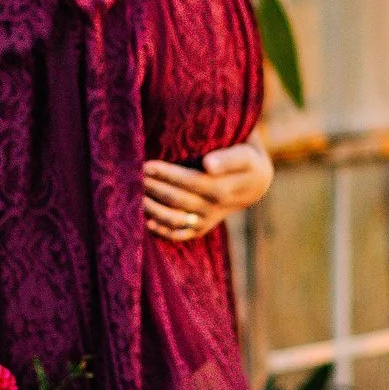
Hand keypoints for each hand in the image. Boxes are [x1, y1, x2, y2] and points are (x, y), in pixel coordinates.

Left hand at [142, 137, 273, 245]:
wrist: (255, 183)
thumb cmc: (247, 161)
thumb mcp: (245, 155)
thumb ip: (228, 159)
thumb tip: (208, 165)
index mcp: (223, 189)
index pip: (190, 182)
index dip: (167, 175)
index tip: (147, 165)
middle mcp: (213, 209)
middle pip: (178, 200)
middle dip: (154, 188)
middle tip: (132, 175)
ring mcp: (206, 221)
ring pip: (175, 219)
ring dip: (152, 208)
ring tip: (134, 195)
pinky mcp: (201, 228)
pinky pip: (180, 234)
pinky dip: (163, 230)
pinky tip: (146, 222)